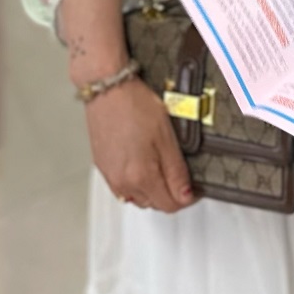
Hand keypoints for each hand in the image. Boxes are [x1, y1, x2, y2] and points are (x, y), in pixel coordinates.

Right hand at [84, 77, 194, 213]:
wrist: (107, 88)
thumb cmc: (134, 105)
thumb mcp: (166, 137)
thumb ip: (177, 172)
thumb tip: (185, 196)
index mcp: (141, 177)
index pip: (170, 205)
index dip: (186, 196)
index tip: (192, 185)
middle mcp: (122, 182)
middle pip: (153, 203)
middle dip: (168, 193)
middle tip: (176, 170)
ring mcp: (110, 175)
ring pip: (137, 198)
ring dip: (150, 190)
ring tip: (157, 166)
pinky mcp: (101, 166)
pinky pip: (122, 187)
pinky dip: (134, 182)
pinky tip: (139, 163)